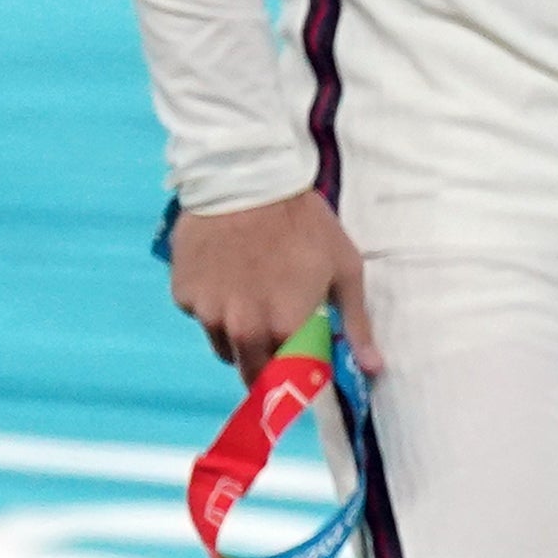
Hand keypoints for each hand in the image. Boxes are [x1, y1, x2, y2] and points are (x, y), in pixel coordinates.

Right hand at [169, 190, 372, 380]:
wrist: (247, 179)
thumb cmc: (304, 223)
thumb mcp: (344, 269)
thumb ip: (356, 325)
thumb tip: (374, 369)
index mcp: (285, 330)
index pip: (287, 379)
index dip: (295, 370)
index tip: (300, 355)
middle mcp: (242, 331)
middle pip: (250, 371)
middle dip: (264, 361)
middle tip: (273, 330)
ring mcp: (207, 313)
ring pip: (222, 344)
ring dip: (236, 333)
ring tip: (249, 294)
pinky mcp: (182, 294)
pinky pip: (198, 314)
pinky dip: (210, 303)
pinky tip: (223, 272)